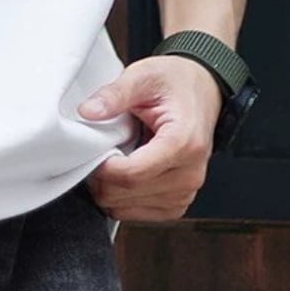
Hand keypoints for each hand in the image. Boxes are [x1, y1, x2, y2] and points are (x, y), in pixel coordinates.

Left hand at [79, 55, 223, 222]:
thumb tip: (88, 112)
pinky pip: (142, 214)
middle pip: (130, 194)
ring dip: (111, 190)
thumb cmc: (175, 82)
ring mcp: (187, 191)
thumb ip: (114, 94)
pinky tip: (120, 174)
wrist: (202, 89)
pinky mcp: (179, 200)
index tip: (88, 152)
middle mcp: (190, 173)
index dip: (102, 168)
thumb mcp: (143, 76)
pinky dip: (123, 199)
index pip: (133, 174)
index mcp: (183, 143)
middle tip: (93, 152)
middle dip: (101, 178)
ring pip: (132, 209)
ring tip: (109, 160)